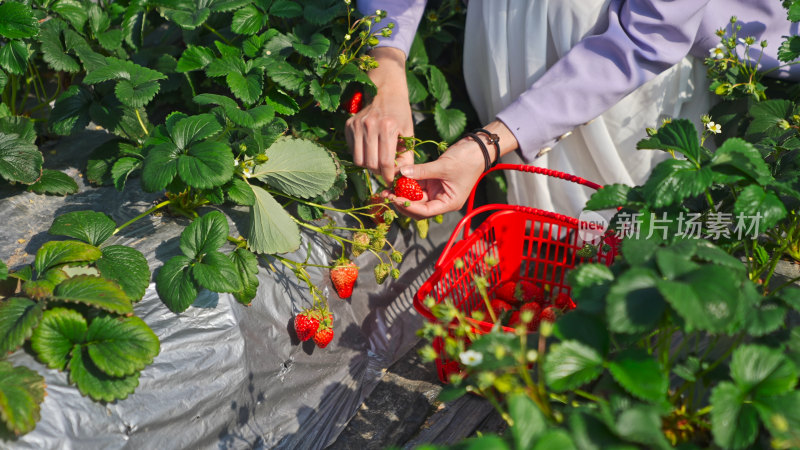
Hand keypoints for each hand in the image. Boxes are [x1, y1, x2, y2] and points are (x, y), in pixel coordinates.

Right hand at [345, 47, 413, 183]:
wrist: (386, 91)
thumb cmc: (400, 114)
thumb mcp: (409, 133)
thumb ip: (407, 156)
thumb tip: (402, 178)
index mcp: (388, 127)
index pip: (385, 162)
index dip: (388, 176)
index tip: (391, 181)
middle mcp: (370, 125)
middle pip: (370, 164)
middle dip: (378, 172)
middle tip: (384, 171)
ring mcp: (357, 125)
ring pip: (358, 160)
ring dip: (368, 165)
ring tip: (377, 161)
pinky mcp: (349, 125)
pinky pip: (352, 150)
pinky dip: (360, 154)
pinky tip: (370, 148)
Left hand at [385, 139, 485, 219]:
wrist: (478, 147)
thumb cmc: (467, 159)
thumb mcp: (443, 166)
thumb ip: (422, 171)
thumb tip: (401, 173)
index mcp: (449, 203)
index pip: (426, 211)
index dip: (409, 207)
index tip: (395, 199)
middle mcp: (442, 200)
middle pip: (418, 207)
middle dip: (402, 202)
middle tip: (387, 194)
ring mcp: (437, 191)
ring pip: (415, 197)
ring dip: (402, 193)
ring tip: (387, 187)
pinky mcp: (433, 181)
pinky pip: (417, 185)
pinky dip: (407, 183)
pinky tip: (396, 178)